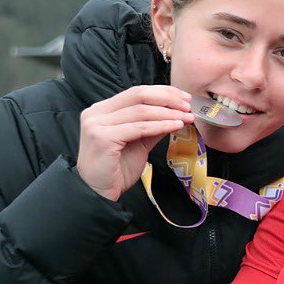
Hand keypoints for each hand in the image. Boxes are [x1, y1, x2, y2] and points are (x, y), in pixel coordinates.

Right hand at [77, 85, 193, 200]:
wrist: (100, 192)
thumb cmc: (117, 169)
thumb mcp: (139, 142)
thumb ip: (153, 126)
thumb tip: (176, 113)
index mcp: (102, 110)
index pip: (136, 92)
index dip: (162, 92)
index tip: (184, 97)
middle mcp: (96, 113)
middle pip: (138, 95)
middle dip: (167, 98)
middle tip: (188, 105)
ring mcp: (97, 124)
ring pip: (141, 111)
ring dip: (168, 113)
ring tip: (187, 117)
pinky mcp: (103, 138)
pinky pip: (139, 128)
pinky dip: (161, 125)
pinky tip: (176, 126)